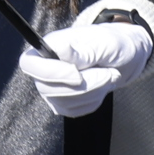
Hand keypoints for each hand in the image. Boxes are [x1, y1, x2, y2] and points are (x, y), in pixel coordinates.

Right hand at [15, 15, 153, 119]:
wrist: (124, 57)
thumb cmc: (113, 44)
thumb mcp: (105, 43)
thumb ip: (82, 51)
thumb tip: (61, 51)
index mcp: (50, 46)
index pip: (29, 64)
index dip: (51, 73)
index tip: (78, 75)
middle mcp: (45, 68)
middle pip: (46, 89)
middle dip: (85, 86)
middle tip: (109, 73)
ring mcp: (52, 88)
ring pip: (64, 103)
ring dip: (94, 91)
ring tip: (109, 75)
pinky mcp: (64, 103)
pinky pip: (75, 110)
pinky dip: (94, 100)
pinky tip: (102, 86)